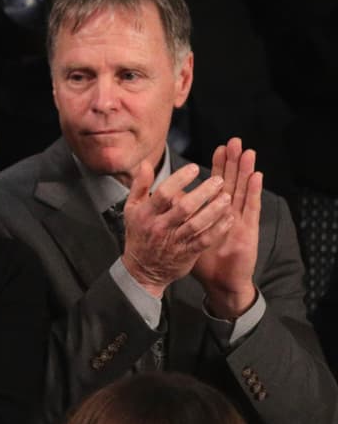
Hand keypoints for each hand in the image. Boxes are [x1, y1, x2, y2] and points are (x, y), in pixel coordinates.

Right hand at [120, 161, 233, 296]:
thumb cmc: (139, 235)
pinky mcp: (187, 253)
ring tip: (227, 197)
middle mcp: (160, 227)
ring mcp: (174, 241)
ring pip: (198, 223)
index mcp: (146, 214)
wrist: (142, 270)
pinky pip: (206, 239)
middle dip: (204, 192)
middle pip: (185, 207)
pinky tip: (229, 218)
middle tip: (219, 180)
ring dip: (214, 209)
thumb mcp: (132, 209)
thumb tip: (147, 164)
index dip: (180, 179)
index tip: (194, 169)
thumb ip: (140, 185)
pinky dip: (219, 228)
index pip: (164, 193)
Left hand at [191, 138, 261, 318]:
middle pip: (233, 181)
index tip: (218, 149)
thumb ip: (179, 213)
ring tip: (248, 152)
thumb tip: (167, 195)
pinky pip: (252, 209)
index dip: (219, 167)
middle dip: (233, 162)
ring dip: (246, 171)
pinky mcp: (248, 230)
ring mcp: (240, 220)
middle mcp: (229, 212)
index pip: (218, 183)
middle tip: (235, 141)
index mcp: (214, 211)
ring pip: (244, 190)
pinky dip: (254, 192)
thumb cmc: (199, 257)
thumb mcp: (186, 233)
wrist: (218, 281)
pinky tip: (257, 176)